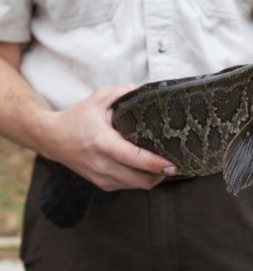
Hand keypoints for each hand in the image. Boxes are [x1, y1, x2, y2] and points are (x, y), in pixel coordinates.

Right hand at [41, 84, 177, 190]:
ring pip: (137, 185)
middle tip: (175, 165)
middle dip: (161, 175)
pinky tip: (147, 169)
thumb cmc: (78, 118)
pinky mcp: (102, 184)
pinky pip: (129, 186)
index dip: (155, 163)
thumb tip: (142, 90)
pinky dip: (141, 180)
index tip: (172, 164)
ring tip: (163, 166)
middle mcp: (102, 164)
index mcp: (102, 142)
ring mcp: (101, 177)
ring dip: (153, 178)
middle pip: (140, 179)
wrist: (53, 139)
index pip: (133, 158)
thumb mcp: (98, 99)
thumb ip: (121, 92)